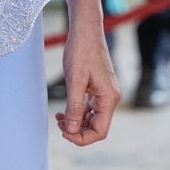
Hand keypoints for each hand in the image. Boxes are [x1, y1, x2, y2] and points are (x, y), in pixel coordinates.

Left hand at [55, 25, 119, 145]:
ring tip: (59, 118)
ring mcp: (104, 94)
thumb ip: (75, 107)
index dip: (81, 138)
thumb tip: (72, 130)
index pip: (100, 131)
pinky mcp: (97, 89)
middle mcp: (110, 98)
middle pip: (97, 128)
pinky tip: (64, 111)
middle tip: (58, 124)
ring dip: (76, 123)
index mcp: (109, 98)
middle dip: (77, 131)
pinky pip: (90, 109)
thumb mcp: (75, 81)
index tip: (63, 132)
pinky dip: (77, 113)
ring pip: (92, 120)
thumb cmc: (81, 51)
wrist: (85, 31)